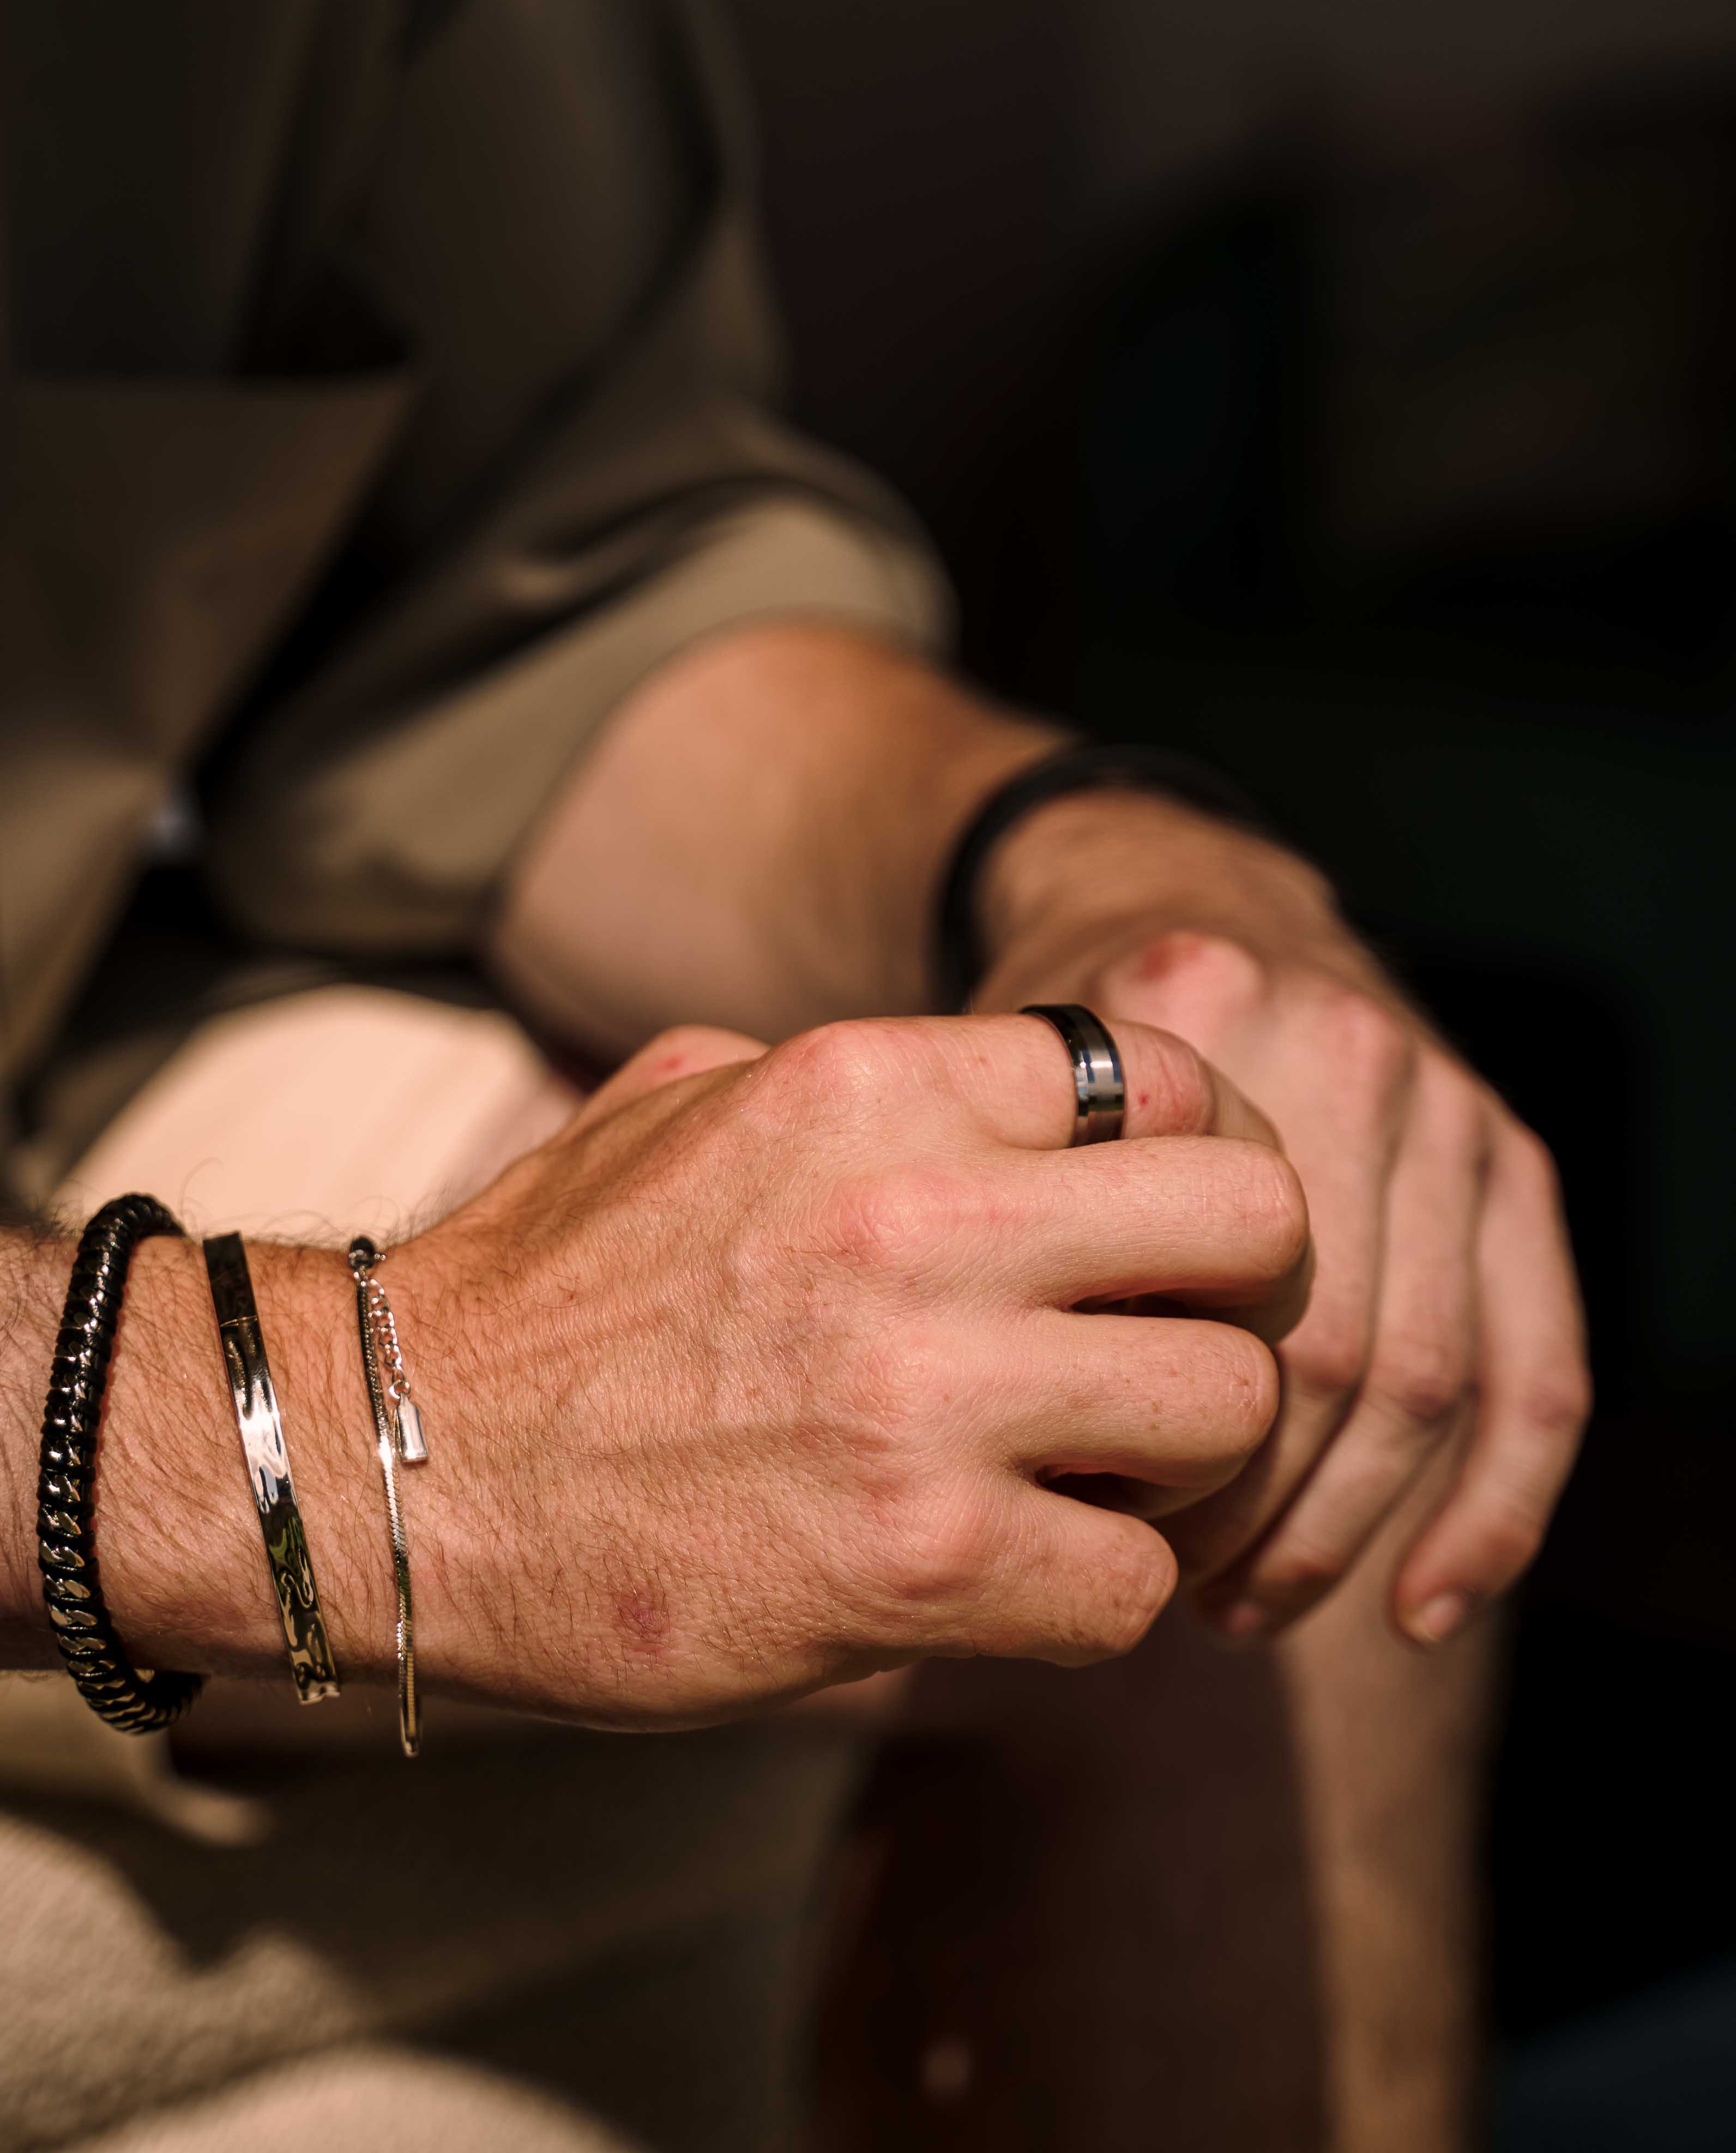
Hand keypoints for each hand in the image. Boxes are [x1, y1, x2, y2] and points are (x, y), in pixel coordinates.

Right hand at [370, 1012, 1306, 1725]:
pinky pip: (1137, 1589)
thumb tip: (977, 1083)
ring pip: (1233, 1411)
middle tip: (1151, 1354)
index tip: (1148, 1238)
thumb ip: (847, 1077)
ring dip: (1177, 1463)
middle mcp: (920, 1217)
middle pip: (1256, 1228)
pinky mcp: (917, 1565)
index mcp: (869, 1084)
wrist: (393, 1462)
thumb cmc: (544, 1288)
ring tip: (1083, 1477)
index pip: (1170, 1081)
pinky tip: (1006, 1577)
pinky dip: (1093, 1594)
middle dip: (1230, 1301)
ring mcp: (927, 1396)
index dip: (1192, 1164)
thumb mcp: (681, 1102)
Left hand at [974, 798, 1590, 1645]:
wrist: (1158, 891)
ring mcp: (1442, 1098)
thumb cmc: (1040, 1053)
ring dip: (1350, 1527)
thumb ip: (979, 1215)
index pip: (1201, 1292)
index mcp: (1194, 1017)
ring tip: (1248, 1607)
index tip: (1083, 1518)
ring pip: (1433, 1374)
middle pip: (1328, 1345)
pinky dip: (1492, 1507)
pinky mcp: (1507, 1154)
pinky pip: (1539, 1363)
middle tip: (1170, 1589)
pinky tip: (1418, 1608)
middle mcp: (1341, 1044)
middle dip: (1252, 1504)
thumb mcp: (982, 1095)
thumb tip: (961, 1444)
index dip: (1151, 1439)